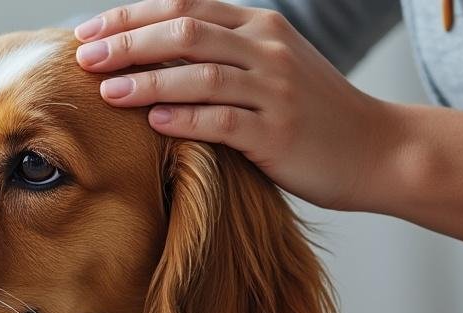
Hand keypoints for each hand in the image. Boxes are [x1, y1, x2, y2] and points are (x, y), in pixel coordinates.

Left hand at [74, 0, 396, 209]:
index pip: (183, 7)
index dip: (130, 17)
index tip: (88, 32)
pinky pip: (223, 121)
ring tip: (108, 92)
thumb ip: (220, 53)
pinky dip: (184, 119)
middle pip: (184, 33)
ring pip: (200, 74)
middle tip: (86, 58)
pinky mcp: (279, 133)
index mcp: (258, 26)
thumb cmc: (309, 112)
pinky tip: (152, 123)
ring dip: (146, 82)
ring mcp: (275, 90)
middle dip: (128, 43)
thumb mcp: (269, 65)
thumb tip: (146, 53)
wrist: (377, 148)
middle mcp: (267, 49)